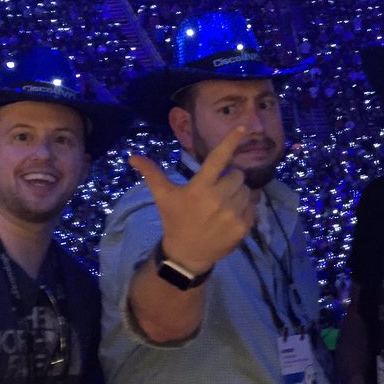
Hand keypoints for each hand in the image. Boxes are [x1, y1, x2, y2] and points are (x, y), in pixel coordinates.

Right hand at [128, 126, 253, 272]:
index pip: (218, 158)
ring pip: (247, 191)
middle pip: (237, 175)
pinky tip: (230, 216)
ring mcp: (232, 214)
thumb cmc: (175, 220)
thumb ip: (151, 173)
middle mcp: (218, 199)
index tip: (243, 128)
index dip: (231, 141)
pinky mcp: (243, 227)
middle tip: (217, 191)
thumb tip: (132, 157)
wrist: (186, 255)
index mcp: (199, 188)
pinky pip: (252, 207)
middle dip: (230, 179)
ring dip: (238, 194)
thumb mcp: (163, 196)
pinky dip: (244, 209)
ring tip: (223, 204)